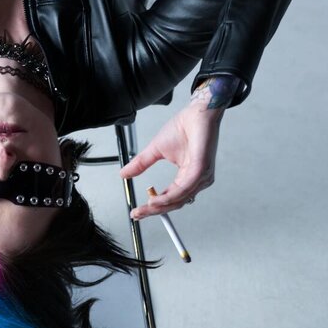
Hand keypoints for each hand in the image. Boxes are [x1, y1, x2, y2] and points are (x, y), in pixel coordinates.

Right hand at [120, 99, 224, 218]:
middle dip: (154, 211)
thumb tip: (125, 174)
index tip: (137, 211)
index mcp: (188, 177)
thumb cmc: (183, 128)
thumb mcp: (156, 149)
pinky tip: (156, 198)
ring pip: (180, 199)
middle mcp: (197, 180)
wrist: (196, 113)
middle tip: (138, 214)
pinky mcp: (202, 169)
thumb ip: (141, 163)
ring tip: (145, 208)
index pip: (171, 198)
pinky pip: (184, 188)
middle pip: (175, 203)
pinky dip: (169, 196)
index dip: (153, 207)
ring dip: (161, 206)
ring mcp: (202, 176)